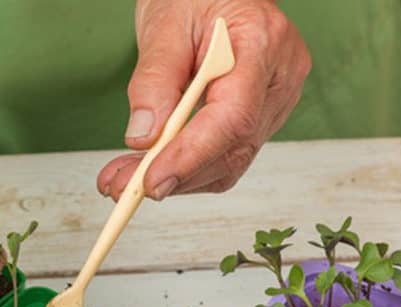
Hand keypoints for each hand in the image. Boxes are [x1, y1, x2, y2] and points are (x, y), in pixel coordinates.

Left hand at [98, 0, 310, 199]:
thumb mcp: (165, 23)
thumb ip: (154, 80)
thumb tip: (143, 138)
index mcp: (263, 44)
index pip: (233, 117)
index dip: (191, 156)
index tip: (150, 181)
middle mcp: (279, 78)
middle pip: (232, 148)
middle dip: (173, 175)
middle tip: (121, 188)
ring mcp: (273, 101)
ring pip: (229, 161)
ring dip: (175, 179)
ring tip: (124, 181)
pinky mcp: (259, 116)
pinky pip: (226, 155)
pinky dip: (186, 169)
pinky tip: (150, 170)